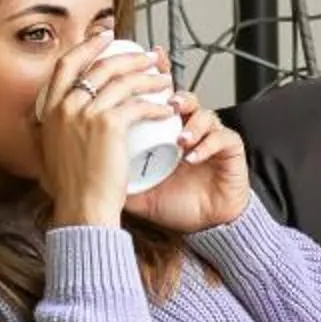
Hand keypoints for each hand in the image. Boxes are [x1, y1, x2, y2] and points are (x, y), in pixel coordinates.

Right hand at [33, 39, 178, 227]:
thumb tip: (51, 122)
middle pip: (100, 66)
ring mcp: (85, 114)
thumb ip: (51, 132)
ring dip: (148, 78)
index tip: (106, 37)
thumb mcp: (49, 152)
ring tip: (164, 80)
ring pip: (123, 82)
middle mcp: (64, 106)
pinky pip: (138, 105)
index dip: (87, 46)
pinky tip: (166, 109)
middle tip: (148, 57)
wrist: (80, 209)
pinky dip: (156, 106)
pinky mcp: (108, 126)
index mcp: (48, 110)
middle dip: (128, 57)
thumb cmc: (70, 189)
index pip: (66, 64)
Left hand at [126, 86, 251, 233]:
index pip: (162, 104)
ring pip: (206, 115)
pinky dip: (208, 144)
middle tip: (166, 106)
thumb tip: (89, 172)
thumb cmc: (178, 206)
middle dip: (177, 99)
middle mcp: (191, 132)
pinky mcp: (231, 150)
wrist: (207, 228)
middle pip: (186, 100)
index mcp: (168, 135)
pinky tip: (193, 157)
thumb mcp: (140, 193)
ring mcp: (212, 139)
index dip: (155, 93)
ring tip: (180, 140)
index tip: (143, 94)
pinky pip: (223, 138)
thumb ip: (118, 179)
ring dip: (192, 124)